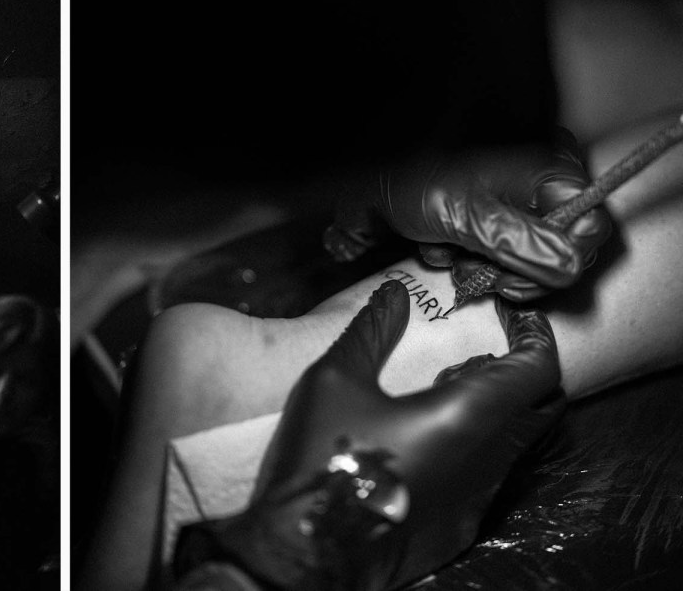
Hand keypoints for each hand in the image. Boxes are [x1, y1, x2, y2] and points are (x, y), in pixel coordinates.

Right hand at [172, 280, 564, 590]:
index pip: (537, 370)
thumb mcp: (335, 380)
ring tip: (442, 386)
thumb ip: (372, 332)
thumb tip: (395, 294)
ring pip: (512, 445)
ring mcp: (476, 502)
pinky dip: (473, 444)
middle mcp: (488, 463)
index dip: (534, 335)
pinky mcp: (458, 529)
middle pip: (538, 409)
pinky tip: (423, 437)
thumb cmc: (322, 461)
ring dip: (492, 409)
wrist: (306, 550)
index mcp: (466, 419)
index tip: (513, 314)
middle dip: (519, 371)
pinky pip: (486, 477)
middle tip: (480, 349)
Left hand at [322, 130, 610, 300]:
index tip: (514, 278)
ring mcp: (511, 197)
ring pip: (520, 256)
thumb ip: (522, 244)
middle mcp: (538, 180)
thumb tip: (571, 266)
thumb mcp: (467, 214)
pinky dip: (462, 253)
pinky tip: (432, 241)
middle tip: (470, 266)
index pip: (591, 227)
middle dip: (507, 267)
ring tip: (441, 246)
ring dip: (477, 262)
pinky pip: (491, 249)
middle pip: (558, 249)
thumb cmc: (410, 175)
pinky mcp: (486, 213)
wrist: (359, 167)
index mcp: (548, 168)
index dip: (559, 262)